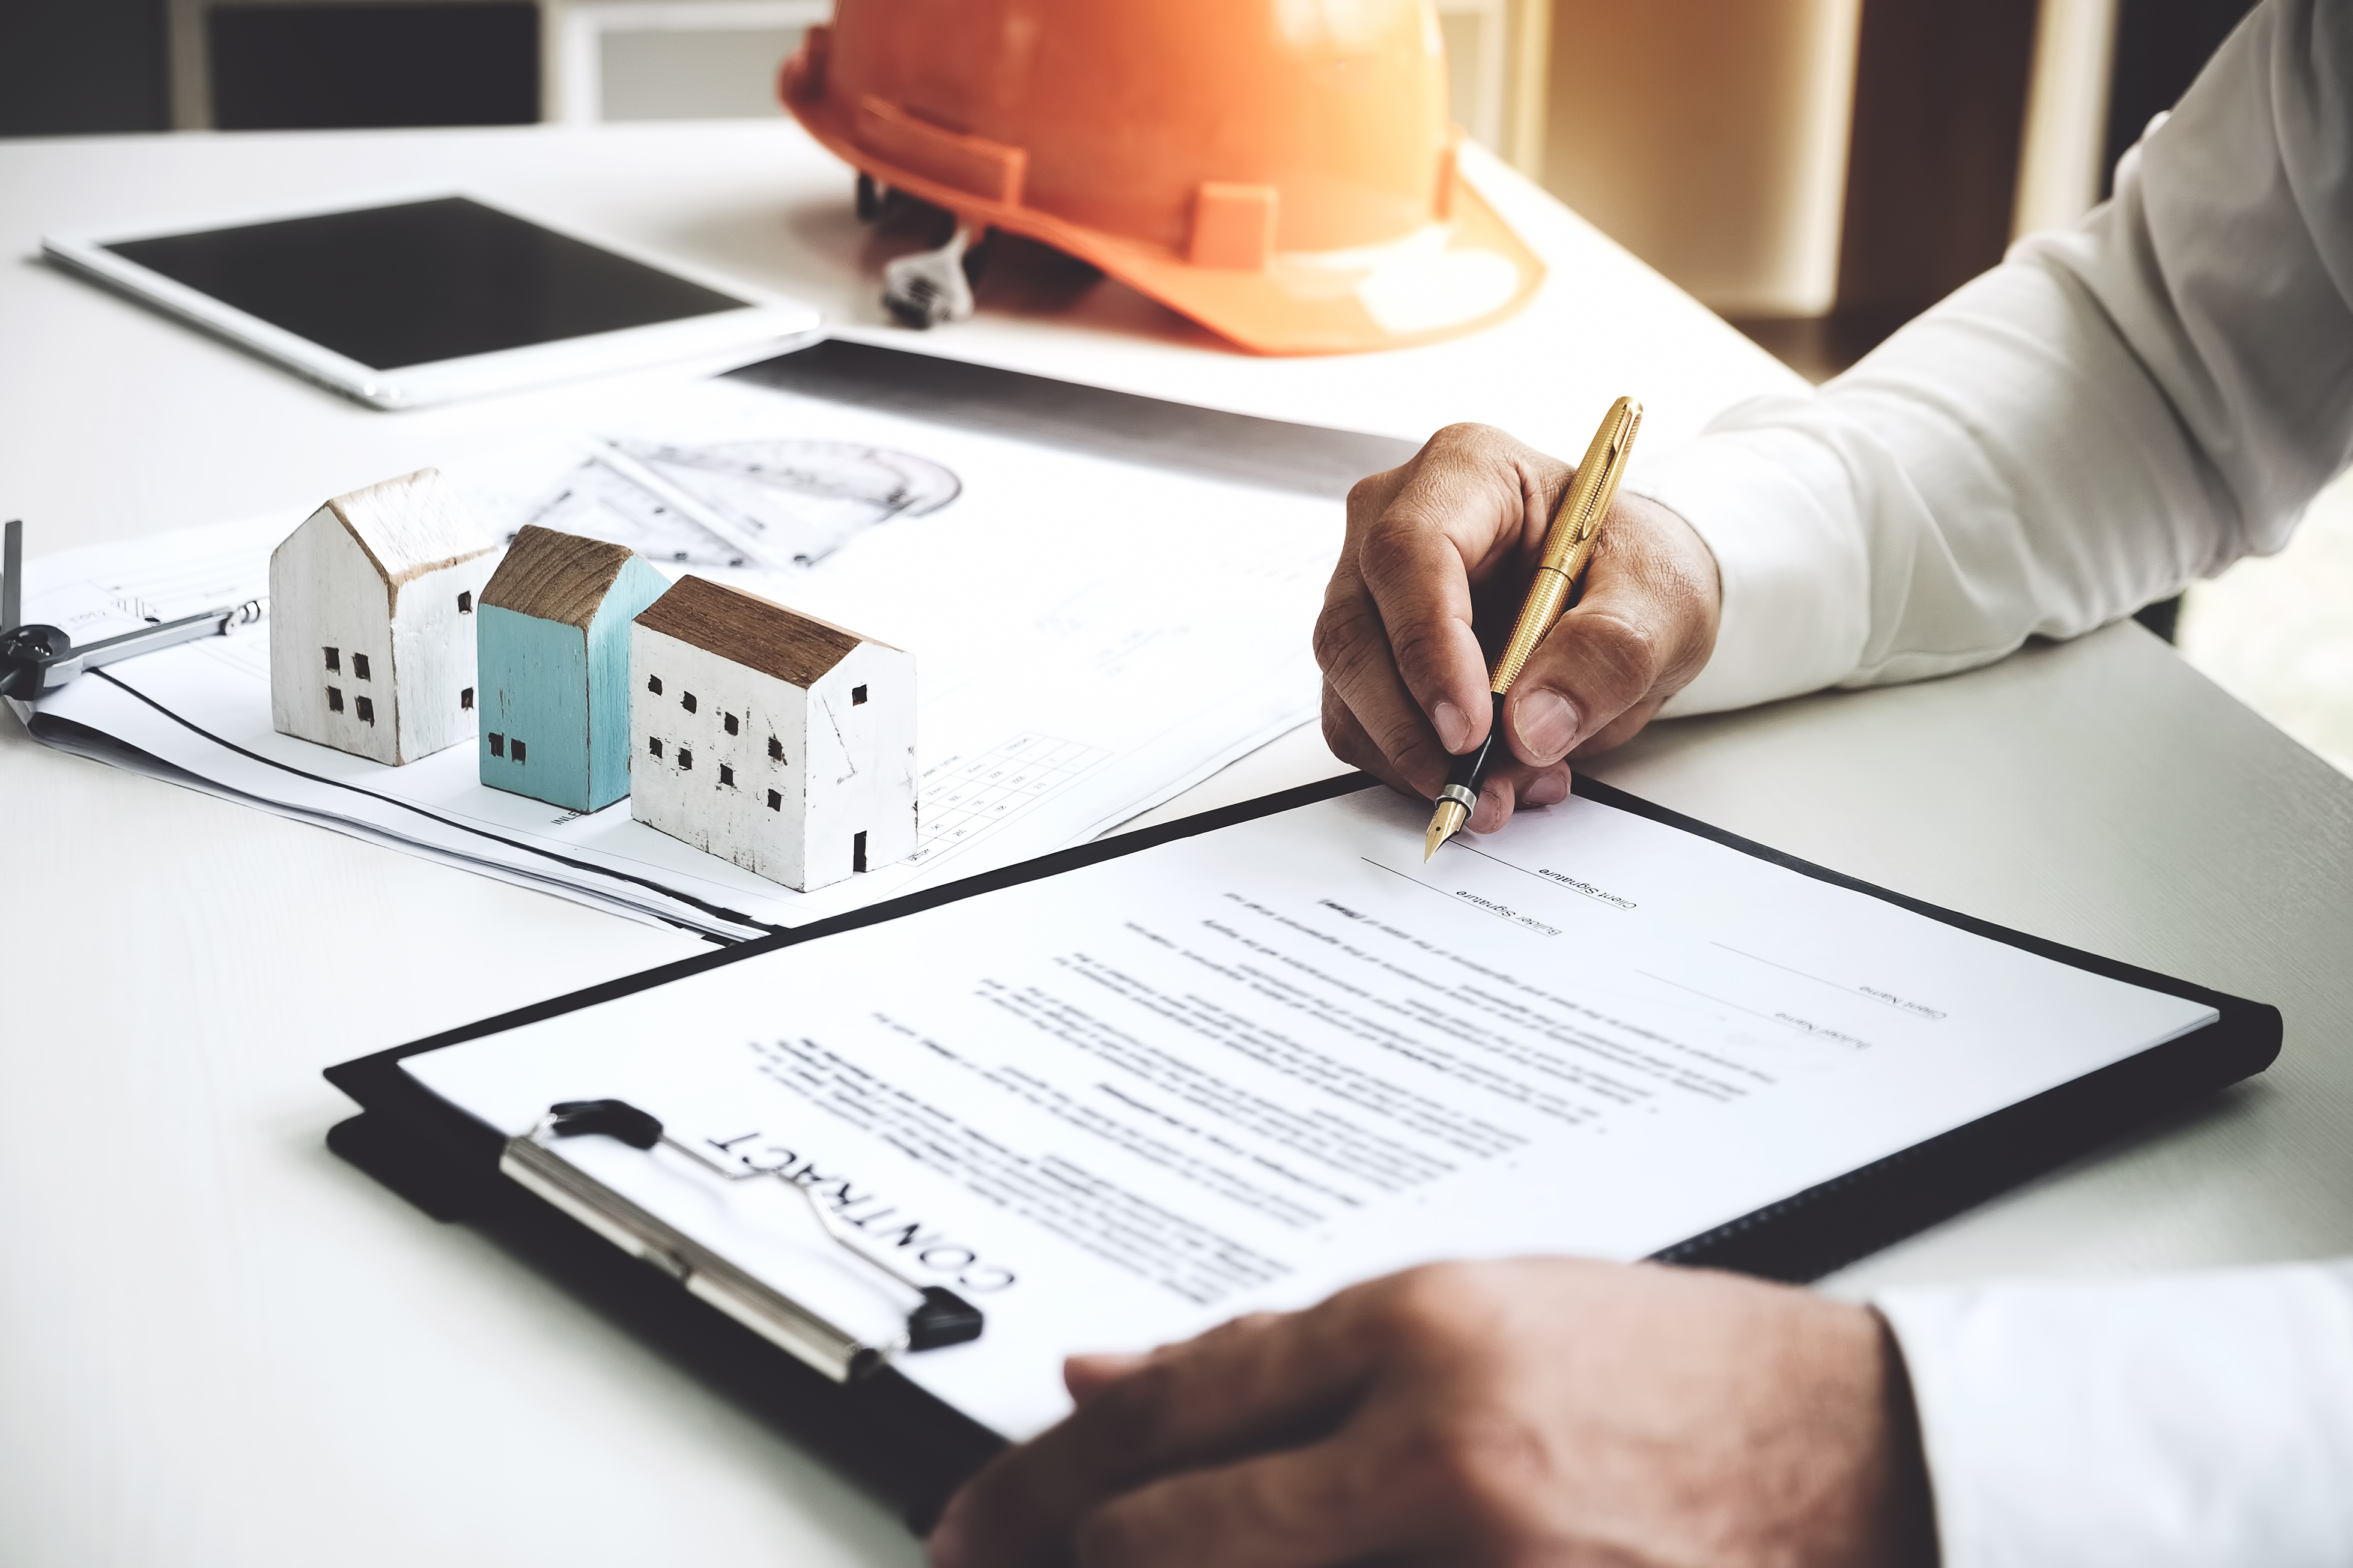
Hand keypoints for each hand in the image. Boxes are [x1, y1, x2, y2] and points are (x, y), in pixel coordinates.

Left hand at [927, 1258, 1934, 1567]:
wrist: (1879, 1466)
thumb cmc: (1688, 1377)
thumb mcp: (1480, 1312)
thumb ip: (1286, 1355)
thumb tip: (1107, 1377)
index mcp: (1424, 1334)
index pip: (1176, 1411)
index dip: (1049, 1474)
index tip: (983, 1513)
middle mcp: (1438, 1459)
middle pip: (1169, 1532)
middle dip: (1049, 1557)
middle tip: (981, 1565)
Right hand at [1314, 424, 1721, 832]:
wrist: (1628, 597)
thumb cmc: (1636, 570)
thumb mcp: (1663, 602)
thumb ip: (1609, 653)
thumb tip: (1532, 724)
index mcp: (1468, 471)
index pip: (1411, 552)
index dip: (1428, 646)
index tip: (1469, 730)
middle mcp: (1394, 520)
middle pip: (1354, 628)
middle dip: (1414, 728)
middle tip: (1484, 789)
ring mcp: (1369, 588)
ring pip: (1348, 687)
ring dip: (1418, 759)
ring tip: (1512, 786)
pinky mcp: (1369, 652)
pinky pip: (1361, 725)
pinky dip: (1416, 767)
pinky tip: (1493, 774)